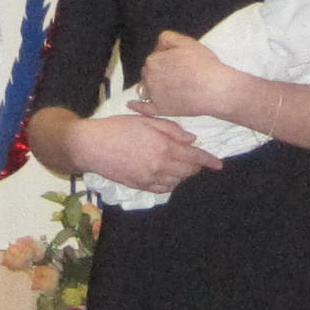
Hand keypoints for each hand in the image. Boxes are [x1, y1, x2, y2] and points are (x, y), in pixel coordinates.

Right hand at [63, 109, 219, 196]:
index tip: (219, 164)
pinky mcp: (140, 186)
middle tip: (198, 159)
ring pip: (177, 181)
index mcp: (163, 146)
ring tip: (182, 165)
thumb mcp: (145, 121)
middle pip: (187, 170)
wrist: (91, 146)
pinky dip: (171, 183)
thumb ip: (171, 129)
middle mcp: (160, 165)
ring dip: (184, 174)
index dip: (208, 160)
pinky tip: (169, 175)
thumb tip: (191, 140)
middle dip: (196, 166)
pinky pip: (163, 189)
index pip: (194, 156)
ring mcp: (150, 178)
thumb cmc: (117, 128)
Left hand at [135, 30, 245, 123]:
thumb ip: (167, 38)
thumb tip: (158, 45)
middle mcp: (149, 78)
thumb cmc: (203, 65)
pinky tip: (130, 104)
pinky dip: (137, 106)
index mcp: (153, 61)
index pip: (155, 57)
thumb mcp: (186, 42)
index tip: (181, 61)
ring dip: (153, 85)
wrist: (215, 90)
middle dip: (160, 71)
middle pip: (150, 72)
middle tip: (180, 74)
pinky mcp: (161, 110)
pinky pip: (144, 108)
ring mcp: (154, 95)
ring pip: (148, 87)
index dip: (168, 58)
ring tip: (174, 87)